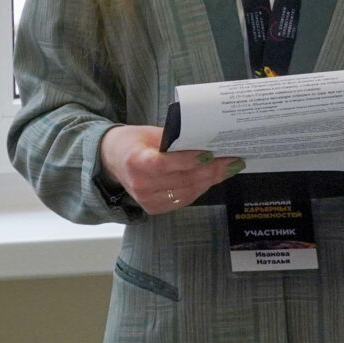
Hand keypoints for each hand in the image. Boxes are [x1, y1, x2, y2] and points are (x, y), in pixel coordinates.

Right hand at [100, 123, 245, 216]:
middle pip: (183, 180)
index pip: (165, 164)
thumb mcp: (149, 133)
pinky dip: (199, 189)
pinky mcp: (153, 208)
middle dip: (211, 171)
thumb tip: (206, 141)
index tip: (211, 154)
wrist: (111, 160)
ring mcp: (147, 200)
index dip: (189, 160)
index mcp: (135, 162)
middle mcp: (140, 185)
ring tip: (227, 169)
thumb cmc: (132, 142)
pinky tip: (210, 178)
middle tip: (232, 161)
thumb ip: (175, 139)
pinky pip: (184, 199)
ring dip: (210, 181)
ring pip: (188, 192)